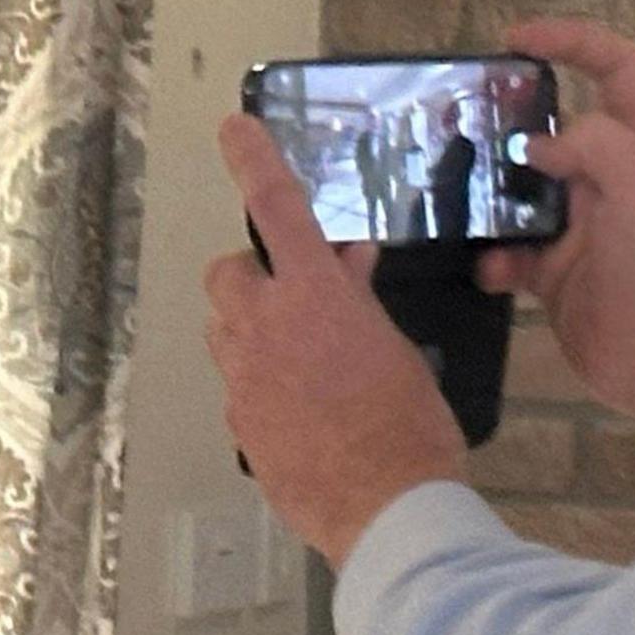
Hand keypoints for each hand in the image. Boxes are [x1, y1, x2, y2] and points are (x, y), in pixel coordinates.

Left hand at [205, 115, 467, 561]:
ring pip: (225, 329)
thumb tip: (346, 266)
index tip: (233, 127)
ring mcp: (241, 376)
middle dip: (256, 277)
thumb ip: (359, 301)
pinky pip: (238, 382)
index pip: (277, 208)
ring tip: (306, 358)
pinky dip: (262, 382)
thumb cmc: (409, 425)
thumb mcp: (397, 347)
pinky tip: (304, 409)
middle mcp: (263, 327)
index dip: (253, 160)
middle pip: (229, 274)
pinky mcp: (235, 420)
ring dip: (254, 328)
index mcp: (314, 297)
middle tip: (299, 299)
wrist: (385, 507)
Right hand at [473, 19, 634, 425]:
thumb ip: (592, 144)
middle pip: (559, 128)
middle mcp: (619, 180)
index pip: (620, 70)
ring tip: (448, 188)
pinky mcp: (558, 275)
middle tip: (457, 117)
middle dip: (510, 119)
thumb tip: (535, 145)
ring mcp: (586, 228)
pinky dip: (492, 257)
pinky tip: (487, 266)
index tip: (513, 40)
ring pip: (524, 189)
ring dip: (488, 190)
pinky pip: (511, 253)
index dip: (573, 42)